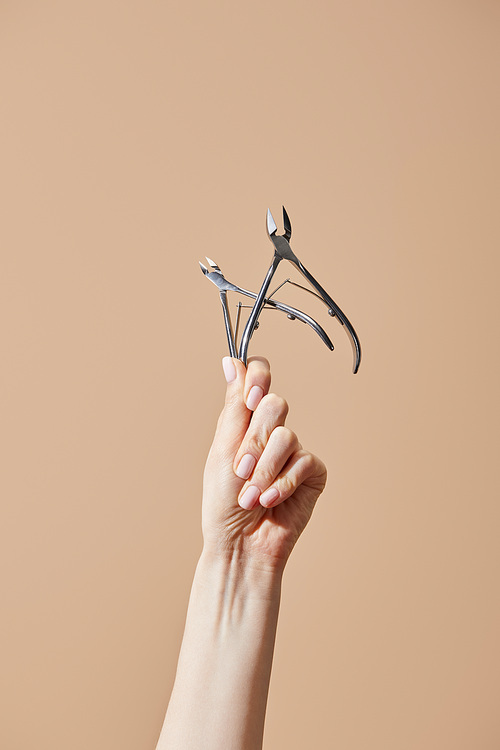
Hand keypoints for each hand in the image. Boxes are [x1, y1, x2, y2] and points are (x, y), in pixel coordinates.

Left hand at [202, 356, 326, 571]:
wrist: (239, 544)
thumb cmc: (223, 502)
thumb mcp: (222, 450)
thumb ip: (233, 406)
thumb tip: (230, 360)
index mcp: (245, 420)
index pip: (259, 378)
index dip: (259, 378)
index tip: (252, 397)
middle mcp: (270, 431)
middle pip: (275, 405)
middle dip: (253, 441)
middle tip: (240, 469)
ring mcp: (293, 451)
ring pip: (286, 436)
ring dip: (264, 470)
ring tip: (251, 496)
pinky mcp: (312, 473)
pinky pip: (304, 461)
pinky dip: (283, 483)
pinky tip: (270, 501)